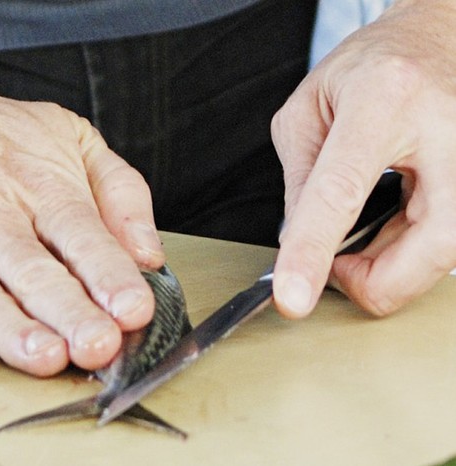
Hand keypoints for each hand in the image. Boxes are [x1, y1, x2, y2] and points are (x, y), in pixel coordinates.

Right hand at [0, 2, 164, 374]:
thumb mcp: (63, 135)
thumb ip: (119, 190)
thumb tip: (148, 254)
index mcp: (35, 186)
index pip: (81, 236)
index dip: (110, 275)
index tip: (133, 310)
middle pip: (32, 271)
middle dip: (69, 311)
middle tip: (96, 345)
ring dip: (7, 327)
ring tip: (41, 355)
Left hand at [271, 0, 455, 317]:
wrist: (437, 35)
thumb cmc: (370, 67)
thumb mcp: (309, 109)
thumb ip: (300, 179)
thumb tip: (296, 244)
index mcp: (384, 101)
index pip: (343, 191)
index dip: (314, 252)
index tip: (293, 299)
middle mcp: (447, 129)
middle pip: (434, 242)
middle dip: (379, 282)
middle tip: (338, 272)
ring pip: (450, 252)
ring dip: (395, 267)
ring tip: (358, 242)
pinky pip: (451, 241)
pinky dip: (412, 253)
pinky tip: (388, 230)